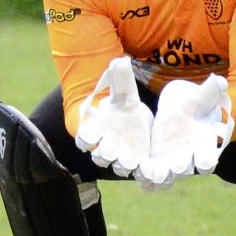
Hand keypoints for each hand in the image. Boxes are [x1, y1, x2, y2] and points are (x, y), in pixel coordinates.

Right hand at [73, 56, 150, 177]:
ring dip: (124, 165)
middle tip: (113, 150)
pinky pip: (139, 174)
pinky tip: (151, 173)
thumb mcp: (125, 95)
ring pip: (118, 167)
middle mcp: (107, 147)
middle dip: (105, 153)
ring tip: (132, 161)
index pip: (83, 138)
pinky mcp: (139, 166)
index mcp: (98, 131)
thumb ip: (120, 80)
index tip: (88, 137)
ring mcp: (123, 159)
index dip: (84, 139)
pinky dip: (144, 175)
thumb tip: (119, 60)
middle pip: (100, 155)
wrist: (136, 126)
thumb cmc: (123, 110)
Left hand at [136, 74, 233, 190]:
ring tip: (150, 177)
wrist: (181, 112)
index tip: (205, 162)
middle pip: (186, 167)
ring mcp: (174, 163)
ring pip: (169, 175)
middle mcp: (191, 157)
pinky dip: (149, 180)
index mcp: (205, 143)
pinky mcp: (159, 163)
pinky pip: (155, 175)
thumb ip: (209, 92)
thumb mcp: (200, 97)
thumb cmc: (195, 105)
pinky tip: (142, 181)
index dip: (207, 159)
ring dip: (161, 177)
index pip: (209, 156)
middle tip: (174, 167)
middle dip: (180, 168)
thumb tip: (220, 81)